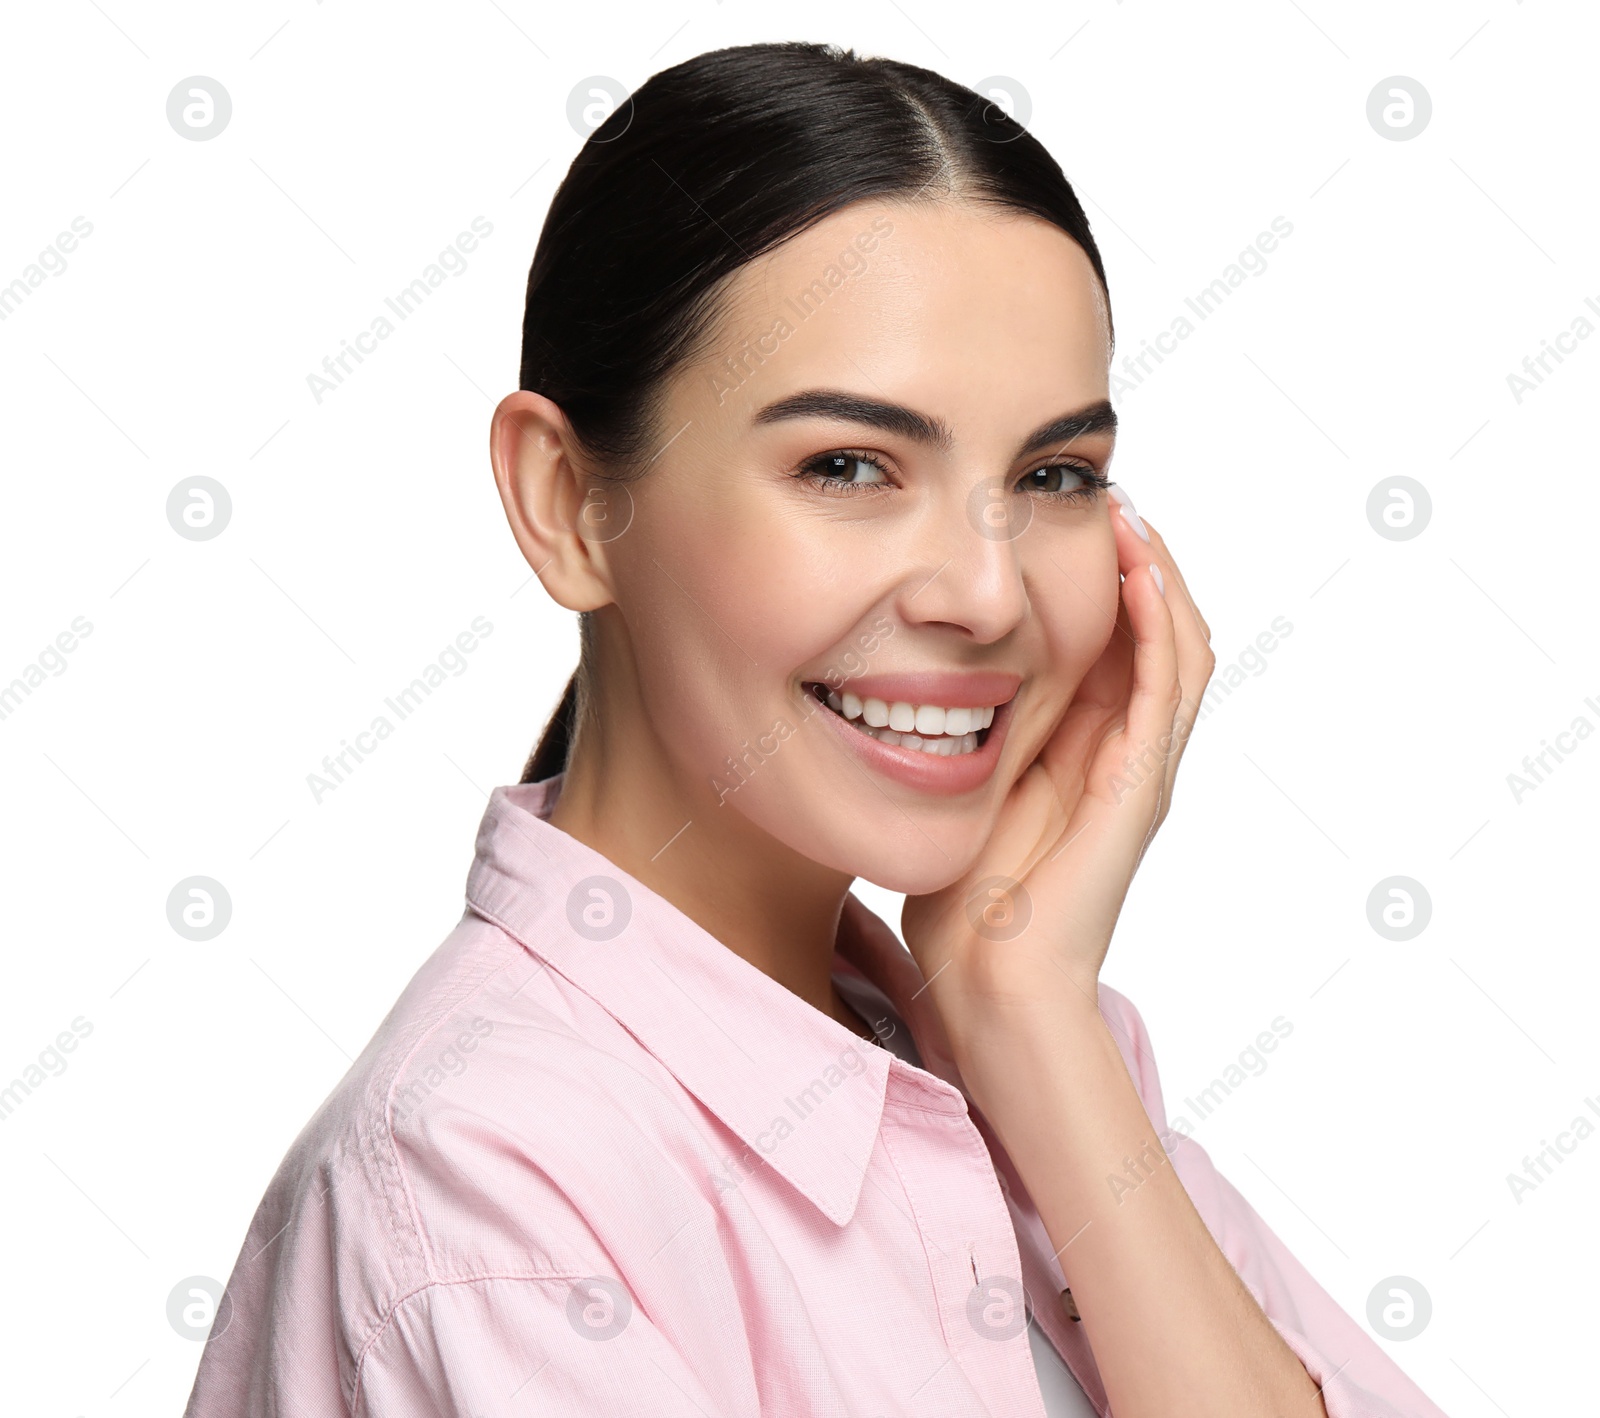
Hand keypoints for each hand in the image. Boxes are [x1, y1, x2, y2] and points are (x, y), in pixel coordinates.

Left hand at [900, 489, 1214, 1053]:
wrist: (990, 983)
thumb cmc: (965, 904)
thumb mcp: (959, 793)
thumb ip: (964, 741)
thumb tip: (913, 679)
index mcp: (1083, 752)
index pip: (1112, 643)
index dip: (1103, 580)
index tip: (1068, 520)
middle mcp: (1123, 753)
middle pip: (1155, 635)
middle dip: (1140, 564)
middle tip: (1114, 499)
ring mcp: (1140, 769)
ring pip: (1178, 647)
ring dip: (1160, 578)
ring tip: (1133, 517)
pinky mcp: (1140, 786)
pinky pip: (1167, 687)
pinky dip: (1160, 624)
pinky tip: (1139, 572)